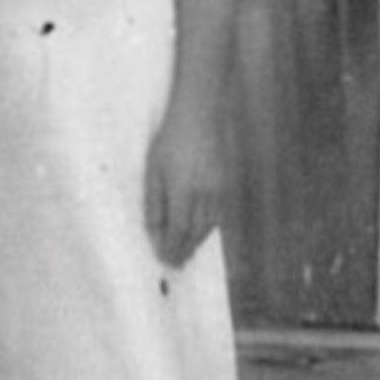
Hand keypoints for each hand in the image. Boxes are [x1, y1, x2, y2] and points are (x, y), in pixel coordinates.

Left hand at [143, 90, 223, 269]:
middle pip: (195, 233)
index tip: (164, 260)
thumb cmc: (170, 139)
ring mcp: (218, 189)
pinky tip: (199, 230)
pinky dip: (207, 227)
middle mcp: (204, 194)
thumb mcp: (153, 169)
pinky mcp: (225, 184)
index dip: (171, 248)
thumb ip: (153, 202)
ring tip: (185, 252)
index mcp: (183, 191)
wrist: (199, 114)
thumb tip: (154, 230)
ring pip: (208, 226)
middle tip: (175, 264)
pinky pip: (217, 214)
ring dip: (196, 242)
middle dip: (184, 250)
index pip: (178, 231)